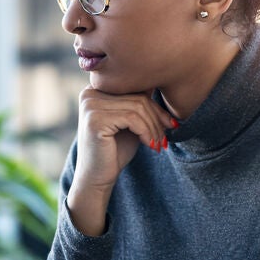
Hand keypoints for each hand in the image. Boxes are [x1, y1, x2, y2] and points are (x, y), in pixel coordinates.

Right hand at [67, 86, 173, 235]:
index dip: (155, 104)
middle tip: (165, 138)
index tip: (170, 123)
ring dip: (154, 127)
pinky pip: (132, 118)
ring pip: (137, 107)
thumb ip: (139, 102)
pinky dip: (146, 132)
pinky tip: (149, 145)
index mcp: (96, 88)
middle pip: (137, 95)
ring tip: (158, 144)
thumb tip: (162, 81)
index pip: (134, 86)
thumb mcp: (131, 122)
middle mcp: (90, 93)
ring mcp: (90, 105)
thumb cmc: (115, 150)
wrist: (97, 178)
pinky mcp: (95, 119)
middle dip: (157, 117)